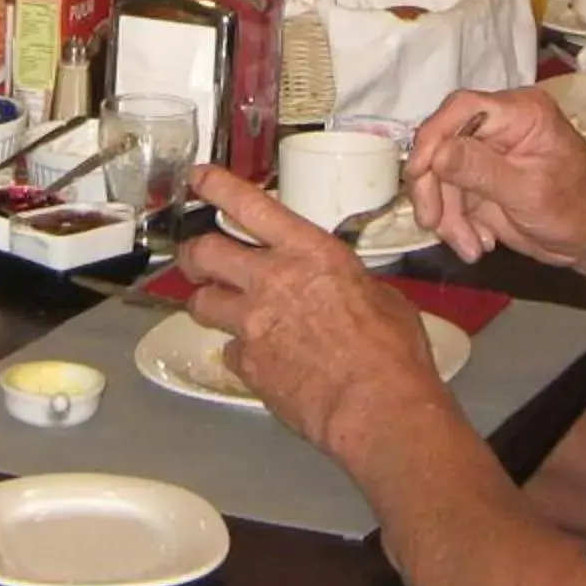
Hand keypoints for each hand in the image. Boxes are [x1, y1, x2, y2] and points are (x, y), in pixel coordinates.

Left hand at [181, 169, 444, 458]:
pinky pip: (228, 351)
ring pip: (201, 302)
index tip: (200, 179)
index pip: (249, 205)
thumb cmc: (391, 353)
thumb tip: (345, 289)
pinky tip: (259, 359)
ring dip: (207, 302)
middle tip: (196, 259)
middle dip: (193, 254)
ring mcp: (252, 324)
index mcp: (309, 253)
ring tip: (218, 308)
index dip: (218, 187)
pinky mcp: (247, 364)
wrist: (376, 407)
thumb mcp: (380, 296)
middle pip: (204, 251)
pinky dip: (239, 353)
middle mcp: (272, 280)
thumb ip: (347, 282)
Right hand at [406, 87, 585, 269]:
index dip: (433, 137)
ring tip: (471, 247)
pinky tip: (479, 244)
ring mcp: (488, 154)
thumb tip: (436, 152)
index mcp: (519, 113)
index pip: (462, 109)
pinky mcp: (481, 180)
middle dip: (436, 189)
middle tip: (433, 224)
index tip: (418, 172)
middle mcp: (499, 125)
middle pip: (442, 144)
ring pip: (441, 176)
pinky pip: (451, 197)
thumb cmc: (578, 210)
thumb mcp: (529, 192)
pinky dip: (457, 224)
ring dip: (448, 216)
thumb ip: (481, 170)